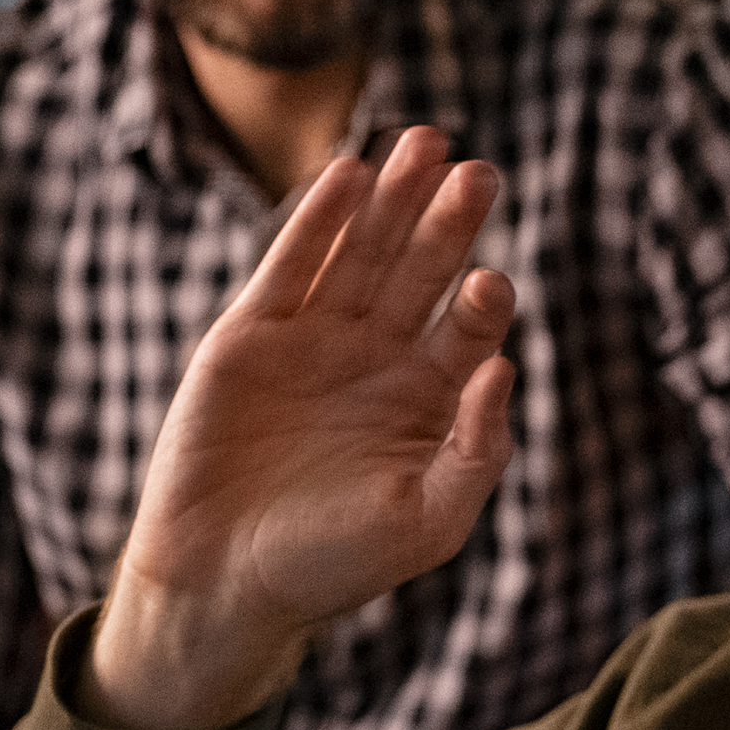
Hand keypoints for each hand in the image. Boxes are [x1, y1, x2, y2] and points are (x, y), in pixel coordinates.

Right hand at [93, 128, 518, 729]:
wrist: (222, 584)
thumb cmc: (333, 566)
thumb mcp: (426, 523)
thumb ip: (476, 450)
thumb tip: (508, 368)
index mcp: (429, 399)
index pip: (468, 330)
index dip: (483, 302)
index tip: (490, 284)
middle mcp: (378, 358)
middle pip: (424, 272)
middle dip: (451, 223)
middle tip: (482, 175)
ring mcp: (315, 339)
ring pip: (364, 252)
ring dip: (395, 200)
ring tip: (426, 144)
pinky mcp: (251, 333)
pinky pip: (291, 263)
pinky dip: (320, 219)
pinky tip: (351, 174)